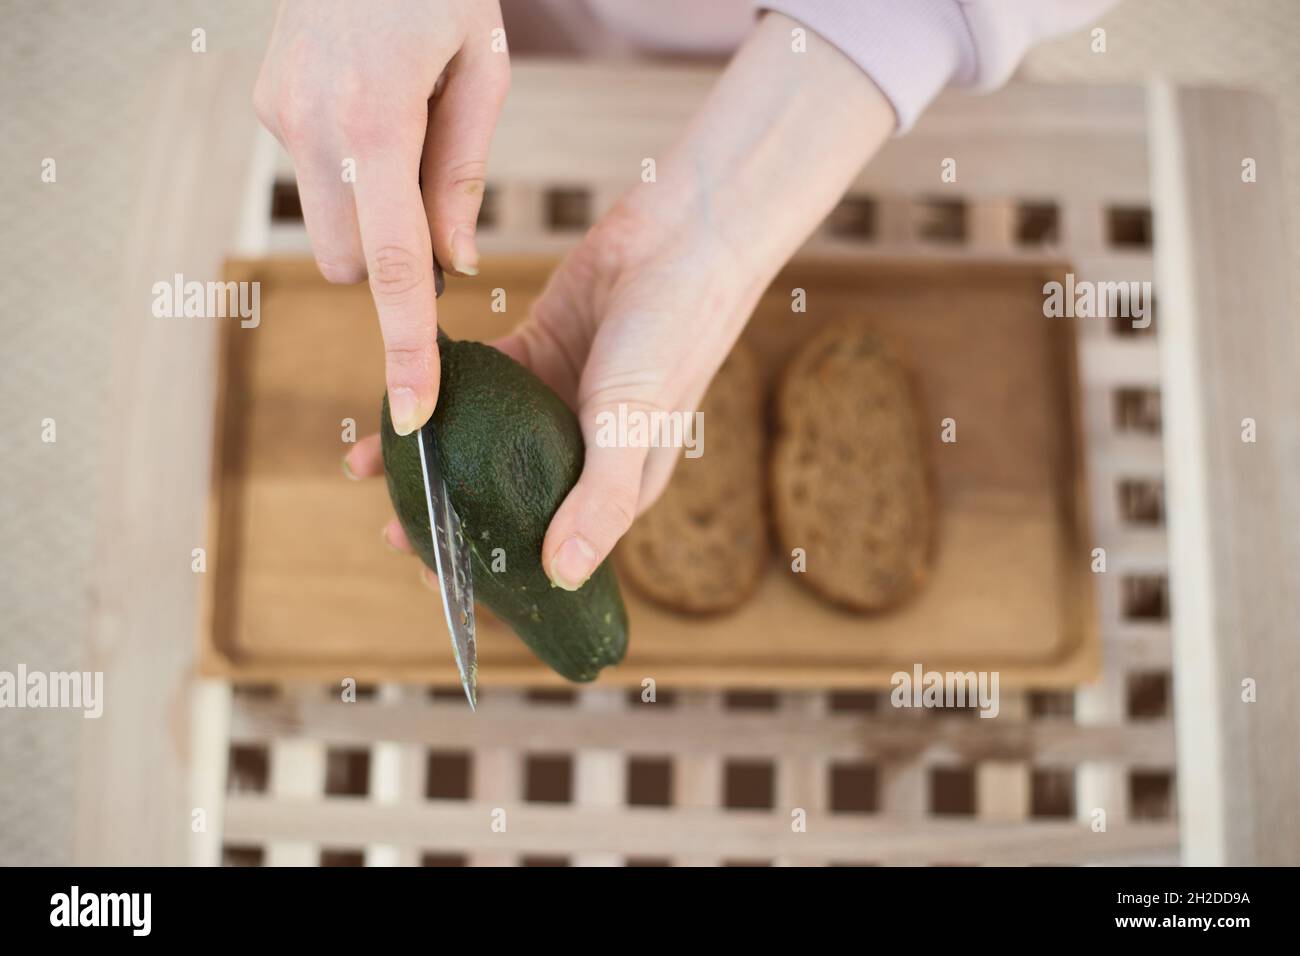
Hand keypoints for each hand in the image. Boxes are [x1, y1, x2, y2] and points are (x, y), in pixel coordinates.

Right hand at [254, 0, 509, 435]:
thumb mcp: (481, 68)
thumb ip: (462, 175)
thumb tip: (453, 267)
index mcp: (377, 121)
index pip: (397, 267)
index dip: (406, 348)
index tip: (411, 413)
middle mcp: (312, 125)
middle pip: (354, 263)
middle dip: (396, 266)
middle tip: (436, 208)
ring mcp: (280, 115)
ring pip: (329, 229)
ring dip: (370, 219)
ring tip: (404, 139)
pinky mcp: (266, 104)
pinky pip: (312, 179)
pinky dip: (348, 176)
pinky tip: (372, 112)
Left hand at [344, 11, 895, 591]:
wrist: (682, 234)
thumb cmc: (674, 334)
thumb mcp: (634, 425)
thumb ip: (598, 500)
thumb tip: (563, 577)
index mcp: (617, 484)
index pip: (554, 548)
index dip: (502, 573)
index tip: (444, 588)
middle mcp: (583, 450)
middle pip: (507, 500)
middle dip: (451, 520)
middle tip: (392, 533)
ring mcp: (556, 401)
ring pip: (481, 442)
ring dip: (431, 458)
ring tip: (371, 467)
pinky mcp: (535, 351)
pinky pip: (477, 382)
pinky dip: (440, 393)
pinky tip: (400, 402)